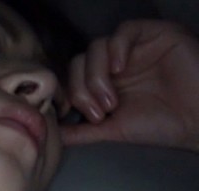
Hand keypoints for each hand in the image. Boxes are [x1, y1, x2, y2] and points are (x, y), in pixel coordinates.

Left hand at [61, 20, 198, 150]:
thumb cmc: (161, 126)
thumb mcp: (113, 130)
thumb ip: (82, 131)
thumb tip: (53, 135)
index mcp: (104, 82)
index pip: (73, 76)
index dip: (71, 93)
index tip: (84, 116)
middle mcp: (116, 63)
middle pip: (80, 62)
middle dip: (82, 89)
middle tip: (100, 112)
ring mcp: (133, 49)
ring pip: (96, 47)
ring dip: (96, 76)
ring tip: (112, 102)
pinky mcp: (154, 34)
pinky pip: (124, 30)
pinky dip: (116, 49)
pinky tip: (120, 70)